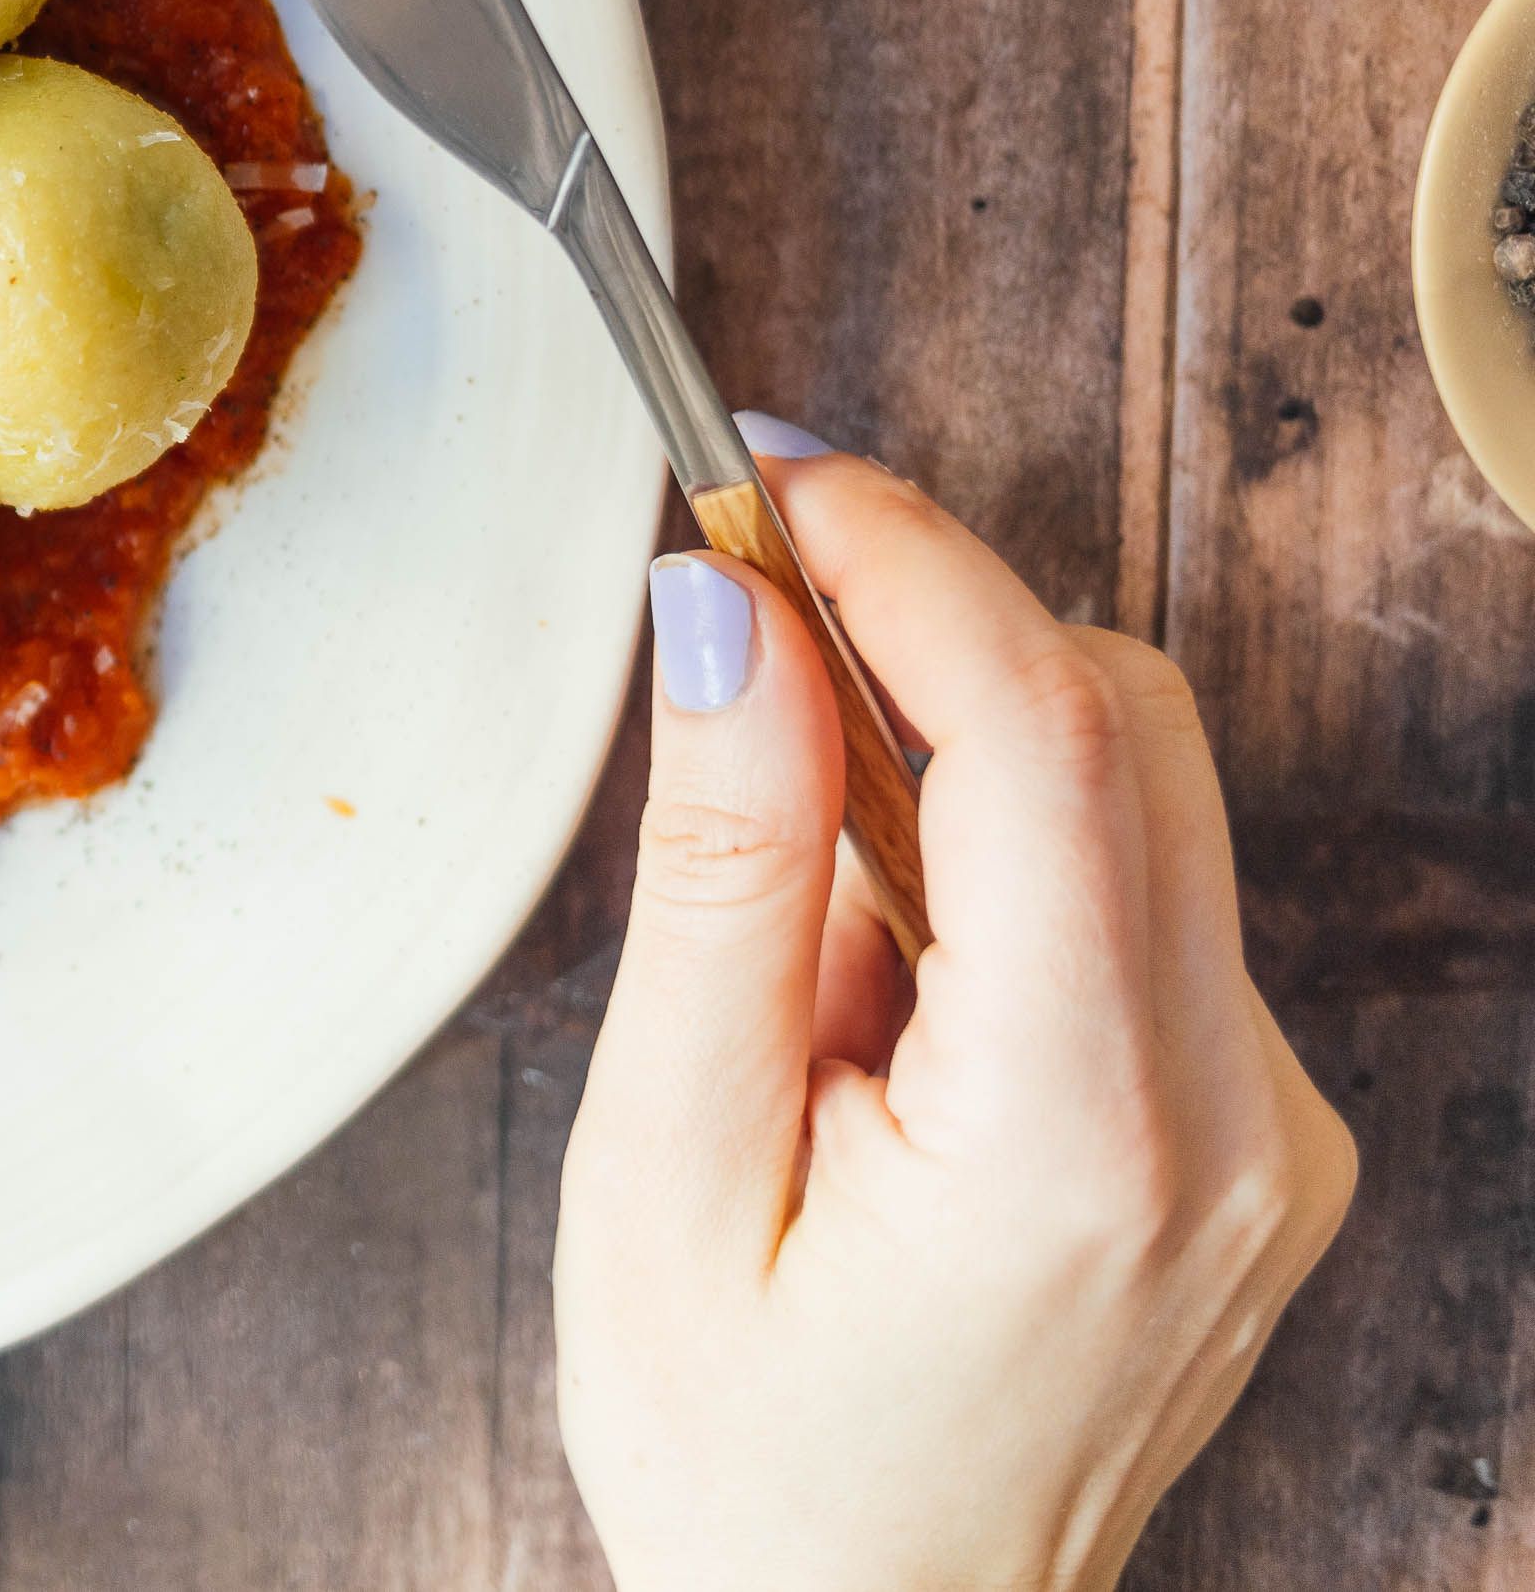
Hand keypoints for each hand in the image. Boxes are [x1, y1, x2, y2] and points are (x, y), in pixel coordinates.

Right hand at [556, 424, 1352, 1591]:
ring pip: (1141, 790)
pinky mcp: (1256, 1135)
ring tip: (785, 925)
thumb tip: (725, 614)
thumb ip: (721, 876)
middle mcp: (1232, 1121)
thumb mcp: (660, 1168)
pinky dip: (995, 862)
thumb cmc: (741, 1463)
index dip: (902, 553)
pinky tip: (870, 995)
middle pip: (1123, 721)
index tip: (762, 468)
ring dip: (946, 755)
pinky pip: (1142, 897)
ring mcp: (1270, 1132)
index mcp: (1079, 1137)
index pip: (1045, 729)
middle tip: (728, 611)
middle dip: (919, 622)